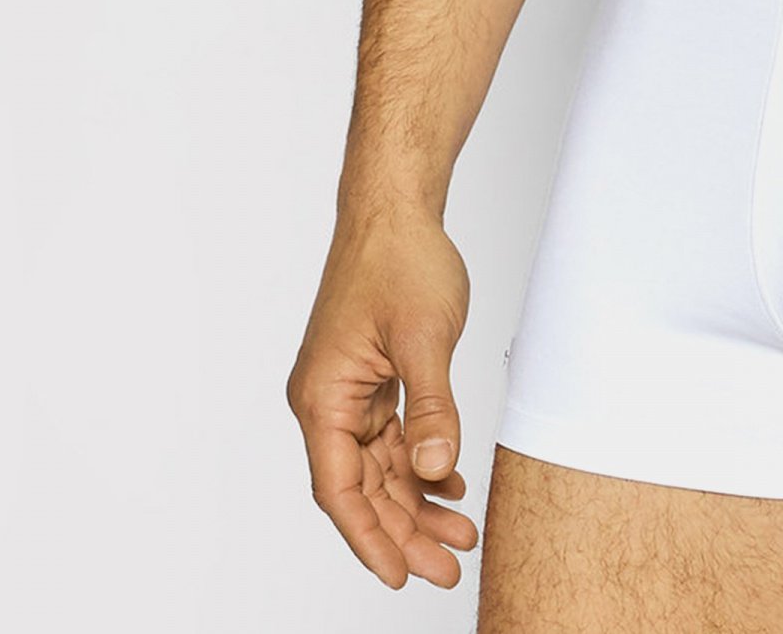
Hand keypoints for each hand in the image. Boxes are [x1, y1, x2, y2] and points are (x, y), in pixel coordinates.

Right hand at [287, 204, 481, 589]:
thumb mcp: (424, 336)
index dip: (371, 538)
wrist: (395, 208)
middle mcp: (327, 401)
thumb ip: (432, 407)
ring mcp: (348, 391)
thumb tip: (436, 467)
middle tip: (448, 567)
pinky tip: (450, 482)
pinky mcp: (370, 378)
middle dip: (404, 531)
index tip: (402, 575)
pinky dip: (420, 461)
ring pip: (380, 467)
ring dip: (417, 500)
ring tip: (460, 535)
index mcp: (322, 397)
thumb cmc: (399, 259)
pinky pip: (392, 437)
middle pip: (362, 487)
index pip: (341, 489)